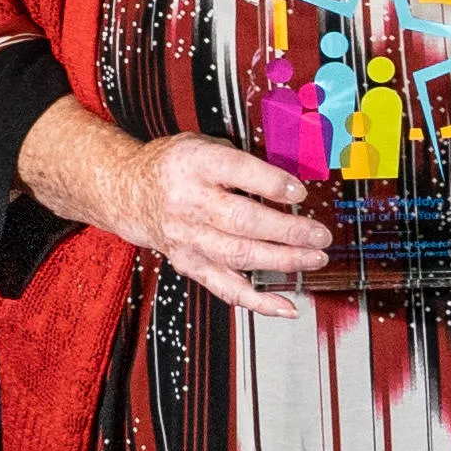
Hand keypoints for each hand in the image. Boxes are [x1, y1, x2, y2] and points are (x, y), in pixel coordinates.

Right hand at [105, 130, 333, 313]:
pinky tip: (286, 306)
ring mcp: (190, 238)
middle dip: (288, 230)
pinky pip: (226, 288)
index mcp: (196, 165)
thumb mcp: (205, 144)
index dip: (272, 184)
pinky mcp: (191, 264)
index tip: (299, 192)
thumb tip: (294, 175)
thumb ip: (244, 158)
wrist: (131, 193)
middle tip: (319, 234)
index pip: (237, 172)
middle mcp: (190, 203)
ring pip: (239, 255)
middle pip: (242, 221)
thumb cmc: (176, 166)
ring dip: (282, 261)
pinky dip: (259, 301)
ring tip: (314, 258)